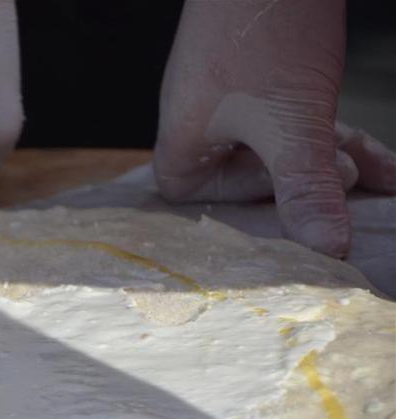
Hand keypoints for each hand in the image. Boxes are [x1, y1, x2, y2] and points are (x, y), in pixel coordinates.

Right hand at [153, 0, 395, 257]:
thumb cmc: (263, 28)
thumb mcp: (291, 121)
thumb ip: (305, 186)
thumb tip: (326, 250)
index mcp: (182, 134)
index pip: (189, 192)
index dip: (237, 198)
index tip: (280, 187)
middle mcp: (200, 118)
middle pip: (245, 173)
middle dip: (302, 181)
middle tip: (344, 178)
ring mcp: (231, 94)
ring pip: (280, 146)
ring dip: (331, 161)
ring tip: (377, 169)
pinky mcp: (262, 75)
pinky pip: (296, 121)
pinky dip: (335, 137)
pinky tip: (381, 156)